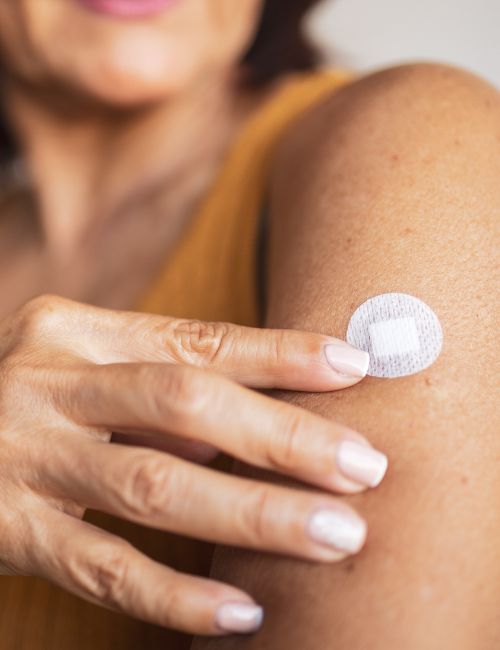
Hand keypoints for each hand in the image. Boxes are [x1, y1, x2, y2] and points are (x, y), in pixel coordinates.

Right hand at [0, 295, 386, 635]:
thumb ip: (159, 393)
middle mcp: (48, 384)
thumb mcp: (85, 372)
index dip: (278, 355)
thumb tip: (261, 426)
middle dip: (281, 436)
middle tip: (363, 467)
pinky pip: (101, 567)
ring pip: (154, 486)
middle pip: (183, 403)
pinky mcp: (4, 529)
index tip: (352, 366)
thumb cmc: (34, 402)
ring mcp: (22, 457)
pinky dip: (175, 594)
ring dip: (252, 514)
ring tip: (333, 536)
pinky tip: (242, 610)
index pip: (196, 340)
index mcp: (76, 332)